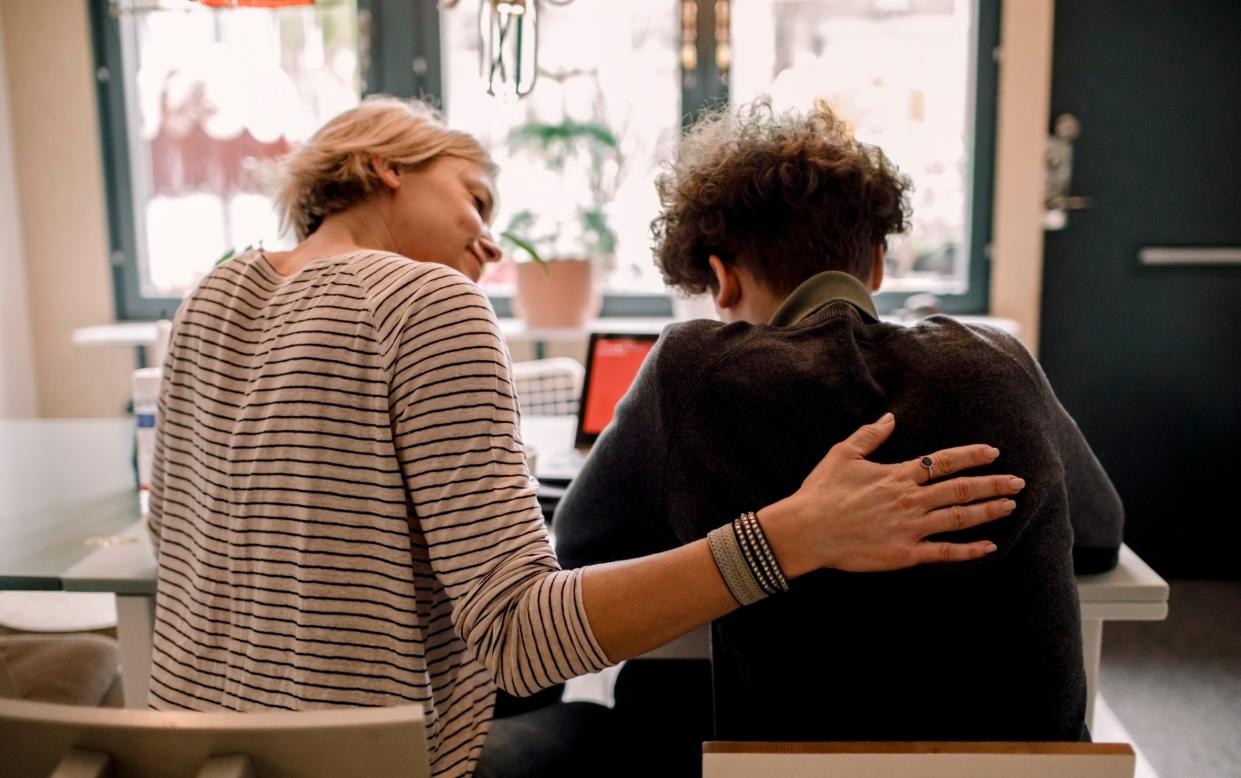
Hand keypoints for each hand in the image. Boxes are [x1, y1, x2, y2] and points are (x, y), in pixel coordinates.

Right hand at [760, 413, 1023, 576]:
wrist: (807, 529)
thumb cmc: (821, 492)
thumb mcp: (842, 454)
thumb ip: (869, 435)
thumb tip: (890, 418)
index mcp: (897, 475)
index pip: (943, 462)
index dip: (971, 456)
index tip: (994, 453)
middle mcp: (910, 499)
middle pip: (960, 489)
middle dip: (993, 484)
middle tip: (1019, 482)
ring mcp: (910, 528)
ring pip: (959, 518)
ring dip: (988, 511)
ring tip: (1011, 506)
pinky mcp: (905, 553)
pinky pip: (944, 552)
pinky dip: (968, 550)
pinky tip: (989, 547)